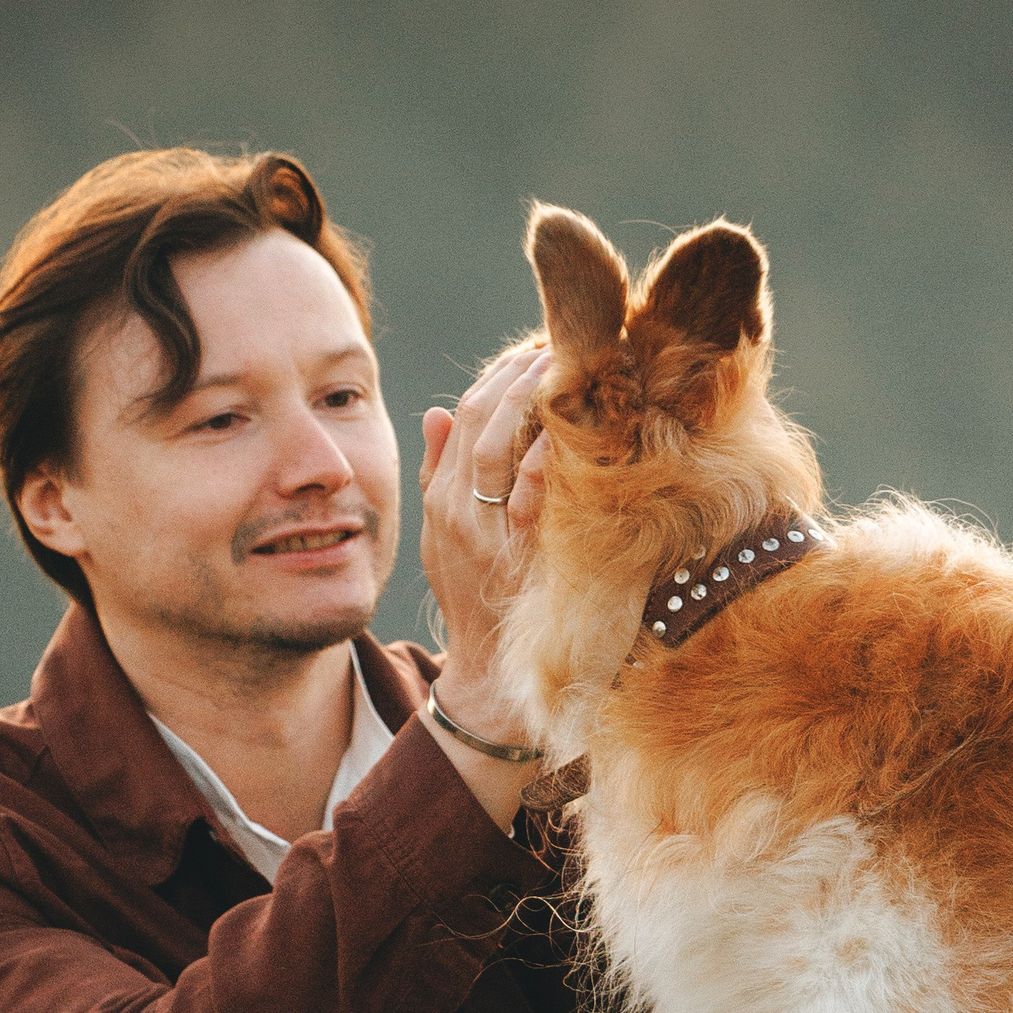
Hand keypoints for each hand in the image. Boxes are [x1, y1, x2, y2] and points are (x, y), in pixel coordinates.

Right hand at [416, 347, 552, 819]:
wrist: (488, 669)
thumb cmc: (472, 596)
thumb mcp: (443, 537)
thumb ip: (438, 473)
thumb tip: (436, 411)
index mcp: (442, 498)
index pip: (464, 414)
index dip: (499, 374)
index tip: (535, 349)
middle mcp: (458, 510)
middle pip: (481, 418)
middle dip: (522, 373)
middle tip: (562, 344)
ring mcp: (488, 532)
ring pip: (501, 445)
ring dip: (538, 399)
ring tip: (574, 368)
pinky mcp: (520, 554)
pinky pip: (534, 492)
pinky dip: (551, 454)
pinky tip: (576, 428)